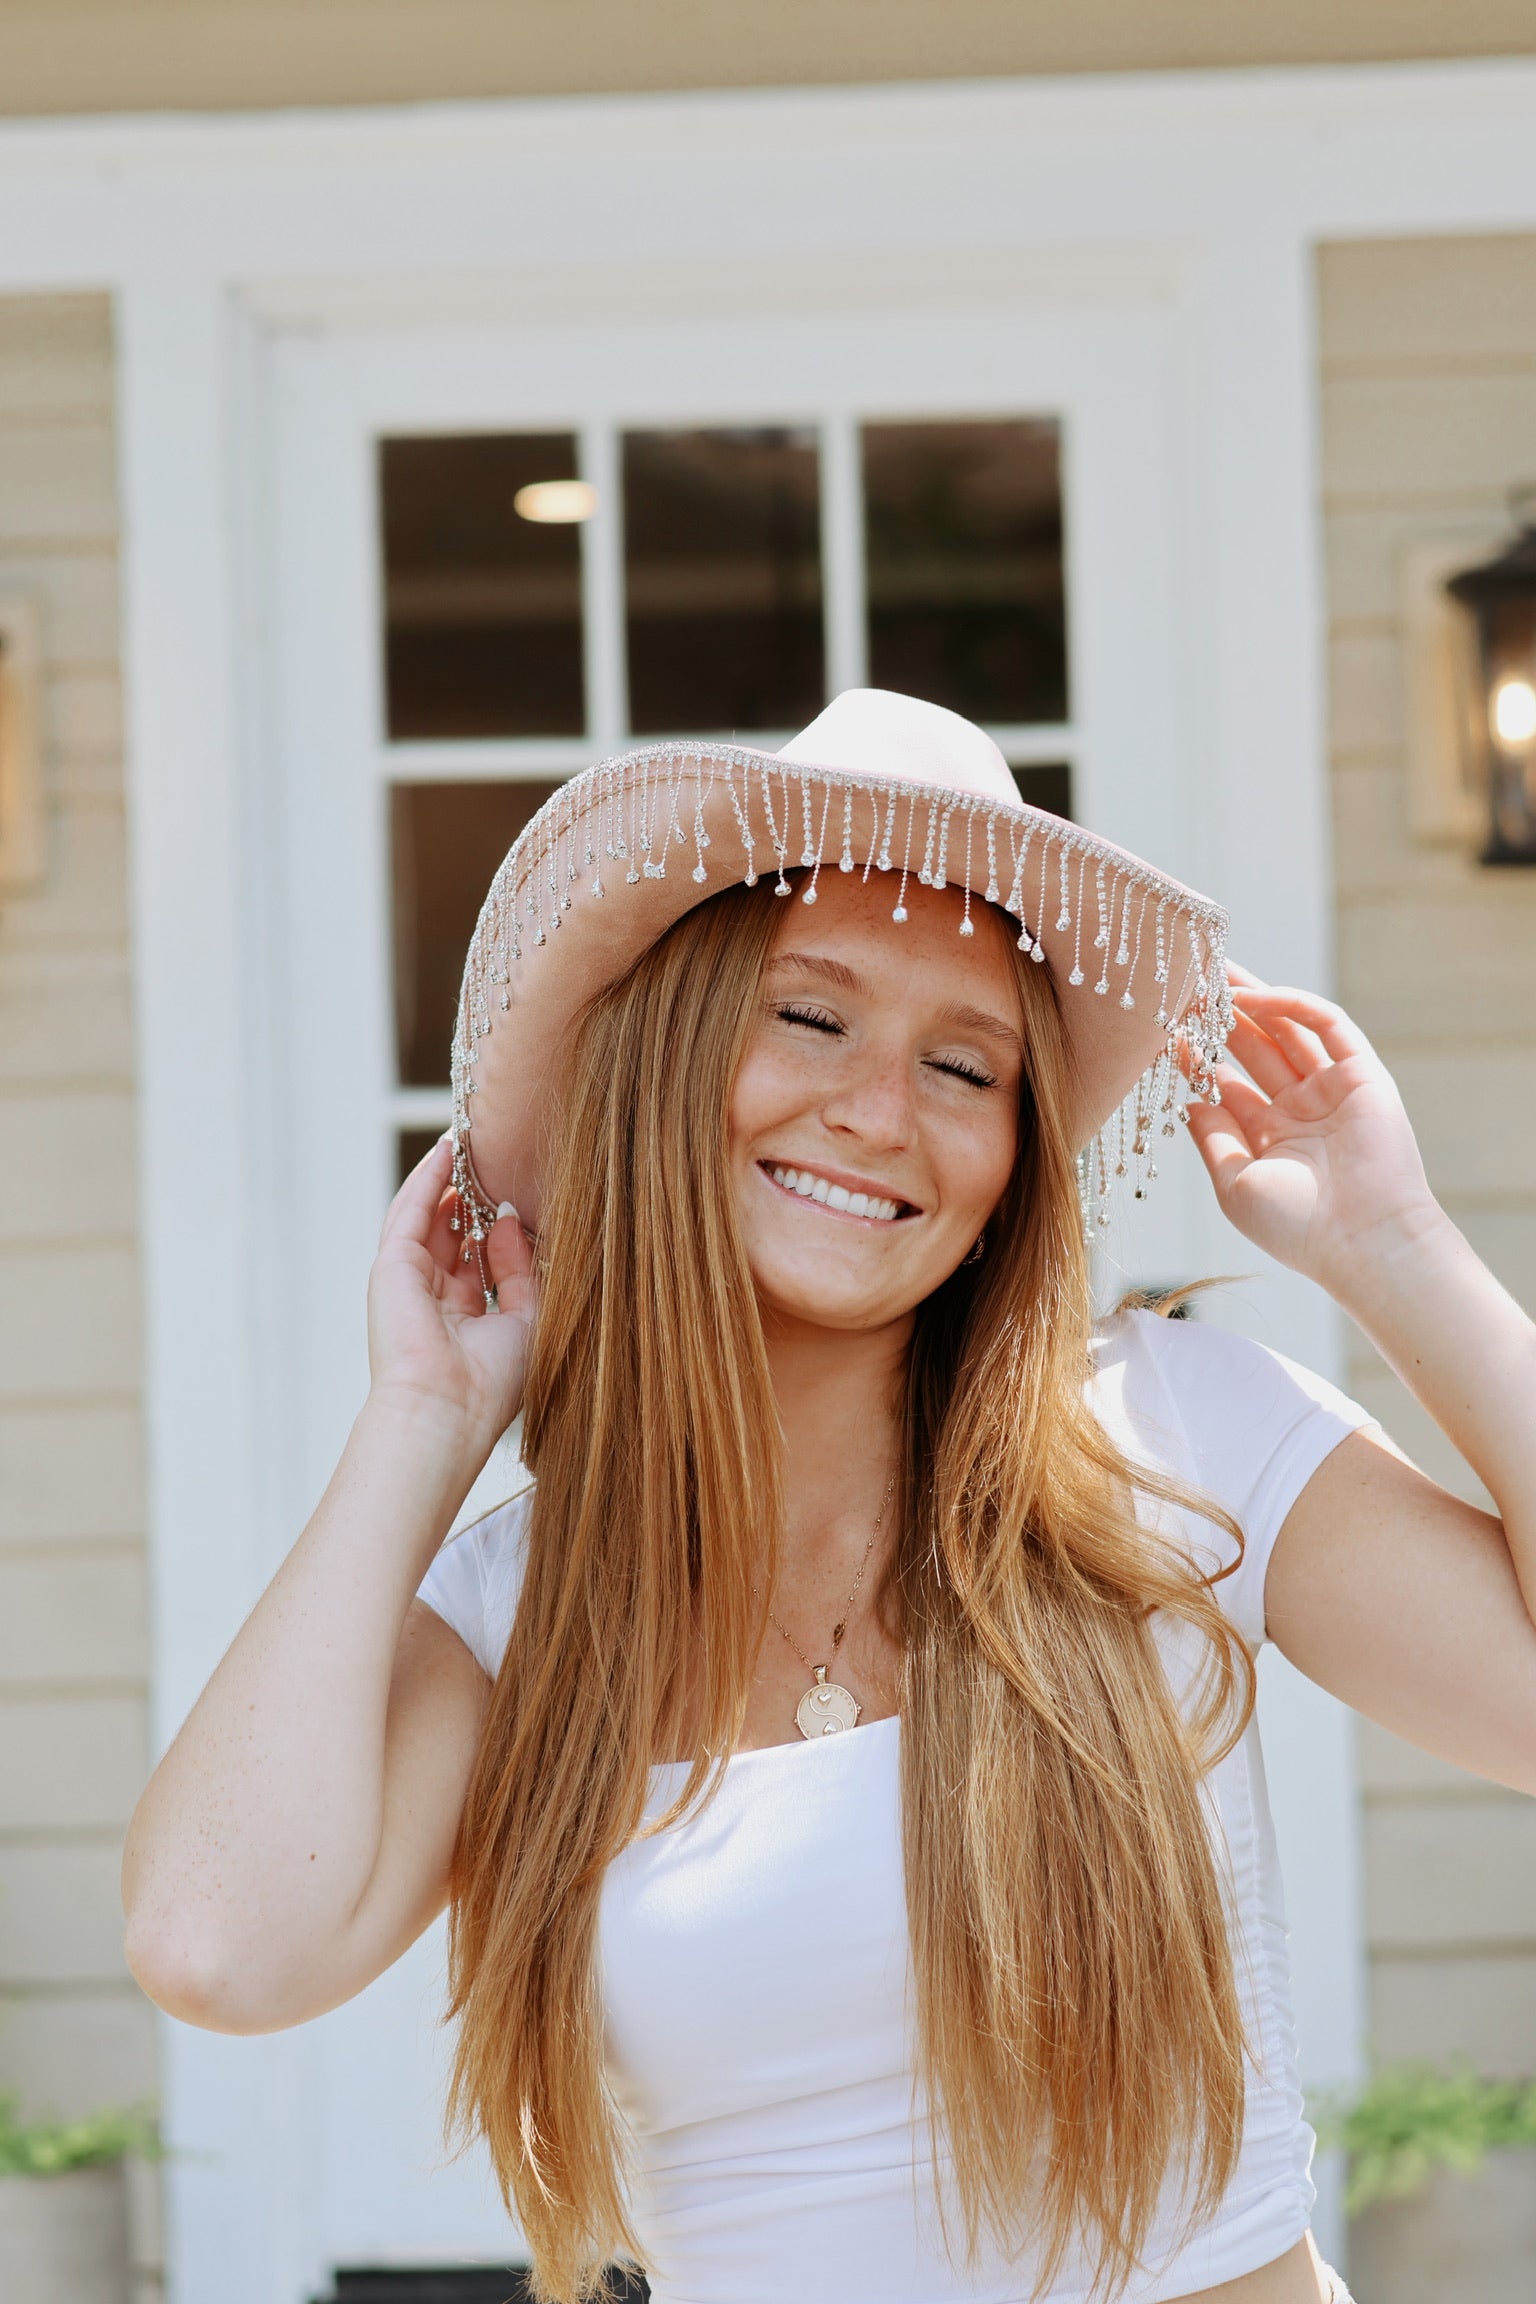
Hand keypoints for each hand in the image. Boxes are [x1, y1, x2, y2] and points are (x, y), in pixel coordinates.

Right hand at [365, 1136, 537, 1449]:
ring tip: (472, 1141)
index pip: (483, 1262)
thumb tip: (507, 1220)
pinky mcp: (391, 1265)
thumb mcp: (527, 1319)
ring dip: (448, 1179)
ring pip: (429, 1216)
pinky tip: (448, 1150)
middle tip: (496, 1158)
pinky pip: (411, 1211)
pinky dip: (429, 1178)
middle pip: (454, 1234)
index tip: (523, 1200)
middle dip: (473, 1198)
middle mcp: (434, 1298)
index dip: (501, 1230)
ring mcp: (409, 1280)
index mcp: (465, 1319)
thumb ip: (522, 1268)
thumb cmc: (491, 1382)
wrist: (447, 1409)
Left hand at [1186, 966, 1440, 1293]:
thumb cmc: (1297, 1227)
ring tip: (1214, 970)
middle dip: (1222, 1015)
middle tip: (1188, 981)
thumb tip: (1188, 1099)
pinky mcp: (1363, 1074)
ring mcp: (1332, 1090)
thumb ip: (1212, 1138)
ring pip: (1289, 1029)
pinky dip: (1292, 1006)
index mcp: (1270, 1137)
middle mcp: (1301, 1109)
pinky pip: (1328, 1026)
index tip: (1160, 1029)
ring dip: (1254, 999)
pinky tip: (1254, 997)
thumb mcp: (1235, 1184)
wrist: (1362, 1242)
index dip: (1196, 1055)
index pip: (1227, 1083)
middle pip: (1255, 1048)